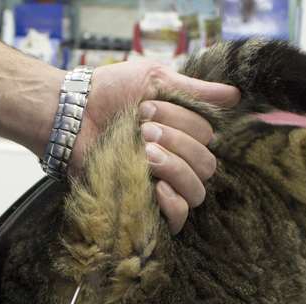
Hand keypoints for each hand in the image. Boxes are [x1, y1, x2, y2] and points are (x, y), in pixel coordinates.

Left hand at [71, 61, 239, 233]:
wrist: (69, 116)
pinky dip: (173, 203)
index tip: (147, 109)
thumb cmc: (109, 94)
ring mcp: (161, 187)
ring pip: (197, 191)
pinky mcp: (143, 209)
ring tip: (144, 152)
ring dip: (175, 168)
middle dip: (178, 143)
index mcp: (181, 135)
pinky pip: (179, 219)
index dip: (184, 124)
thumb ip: (195, 91)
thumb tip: (237, 94)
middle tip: (143, 130)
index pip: (208, 138)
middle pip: (206, 165)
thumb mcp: (155, 81)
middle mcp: (176, 162)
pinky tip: (155, 186)